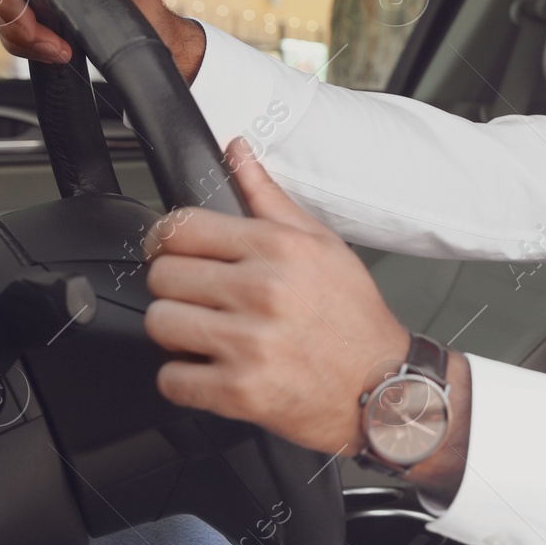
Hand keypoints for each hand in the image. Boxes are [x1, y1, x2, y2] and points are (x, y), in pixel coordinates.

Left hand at [143, 138, 413, 458]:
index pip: (182, 227)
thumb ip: (269, 198)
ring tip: (208, 334)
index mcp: (279, 249)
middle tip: (202, 299)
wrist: (384, 388)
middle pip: (164, 275)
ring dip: (177, 333)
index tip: (173, 252)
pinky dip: (184, 379)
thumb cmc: (354, 318)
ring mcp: (249, 343)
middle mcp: (263, 291)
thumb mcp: (322, 245)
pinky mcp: (240, 392)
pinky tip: (212, 369)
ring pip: (161, 323)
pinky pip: (171, 379)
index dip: (168, 240)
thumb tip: (237, 152)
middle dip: (176, 288)